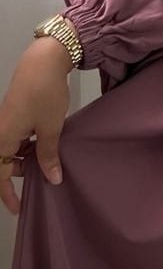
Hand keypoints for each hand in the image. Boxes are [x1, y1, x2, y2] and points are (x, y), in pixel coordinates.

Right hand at [0, 40, 70, 214]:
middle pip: (4, 162)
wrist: (43, 60)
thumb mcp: (50, 128)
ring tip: (49, 161)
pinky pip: (17, 137)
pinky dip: (29, 145)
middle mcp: (0, 131)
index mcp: (2, 138)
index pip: (0, 175)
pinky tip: (46, 144)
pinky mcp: (15, 113)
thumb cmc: (44, 93)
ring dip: (27, 158)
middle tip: (44, 178)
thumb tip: (52, 179)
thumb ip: (49, 155)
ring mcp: (7, 121)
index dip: (8, 194)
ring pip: (12, 149)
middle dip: (21, 173)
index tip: (19, 208)